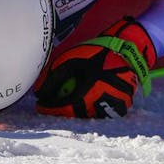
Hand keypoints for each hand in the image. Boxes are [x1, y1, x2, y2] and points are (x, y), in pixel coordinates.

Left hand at [35, 18, 155, 117]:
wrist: (124, 48)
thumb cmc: (95, 52)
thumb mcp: (71, 60)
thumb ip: (54, 79)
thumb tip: (39, 95)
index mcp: (92, 87)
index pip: (67, 107)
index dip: (52, 109)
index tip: (41, 107)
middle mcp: (105, 99)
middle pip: (78, 114)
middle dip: (63, 109)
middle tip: (54, 101)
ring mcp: (116, 104)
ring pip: (91, 115)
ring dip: (79, 109)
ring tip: (71, 99)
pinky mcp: (123, 105)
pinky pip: (104, 113)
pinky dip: (93, 108)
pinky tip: (87, 99)